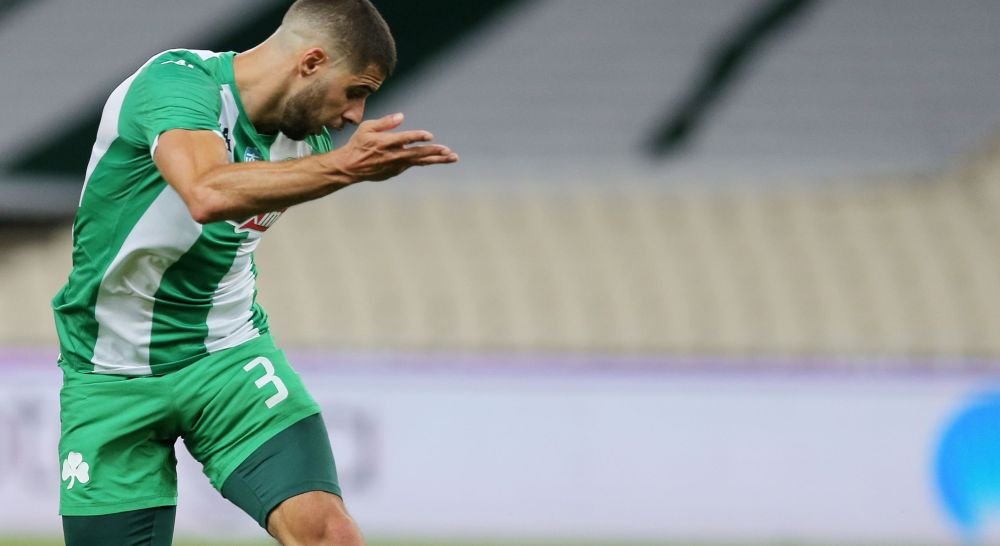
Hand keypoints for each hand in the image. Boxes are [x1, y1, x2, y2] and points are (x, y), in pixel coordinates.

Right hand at [330, 113, 458, 182]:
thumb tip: (401, 116)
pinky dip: (424, 161)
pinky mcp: (396, 171)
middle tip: (449, 152)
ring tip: (452, 157)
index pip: (404, 139)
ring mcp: (396, 165)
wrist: (350, 167)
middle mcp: (393, 155)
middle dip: (434, 152)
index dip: (417, 137)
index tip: (429, 136)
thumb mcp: (367, 127)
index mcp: (386, 142)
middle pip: (417, 153)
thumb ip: (385, 122)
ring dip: (437, 159)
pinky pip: (413, 164)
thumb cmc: (358, 144)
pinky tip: (436, 158)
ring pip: (420, 161)